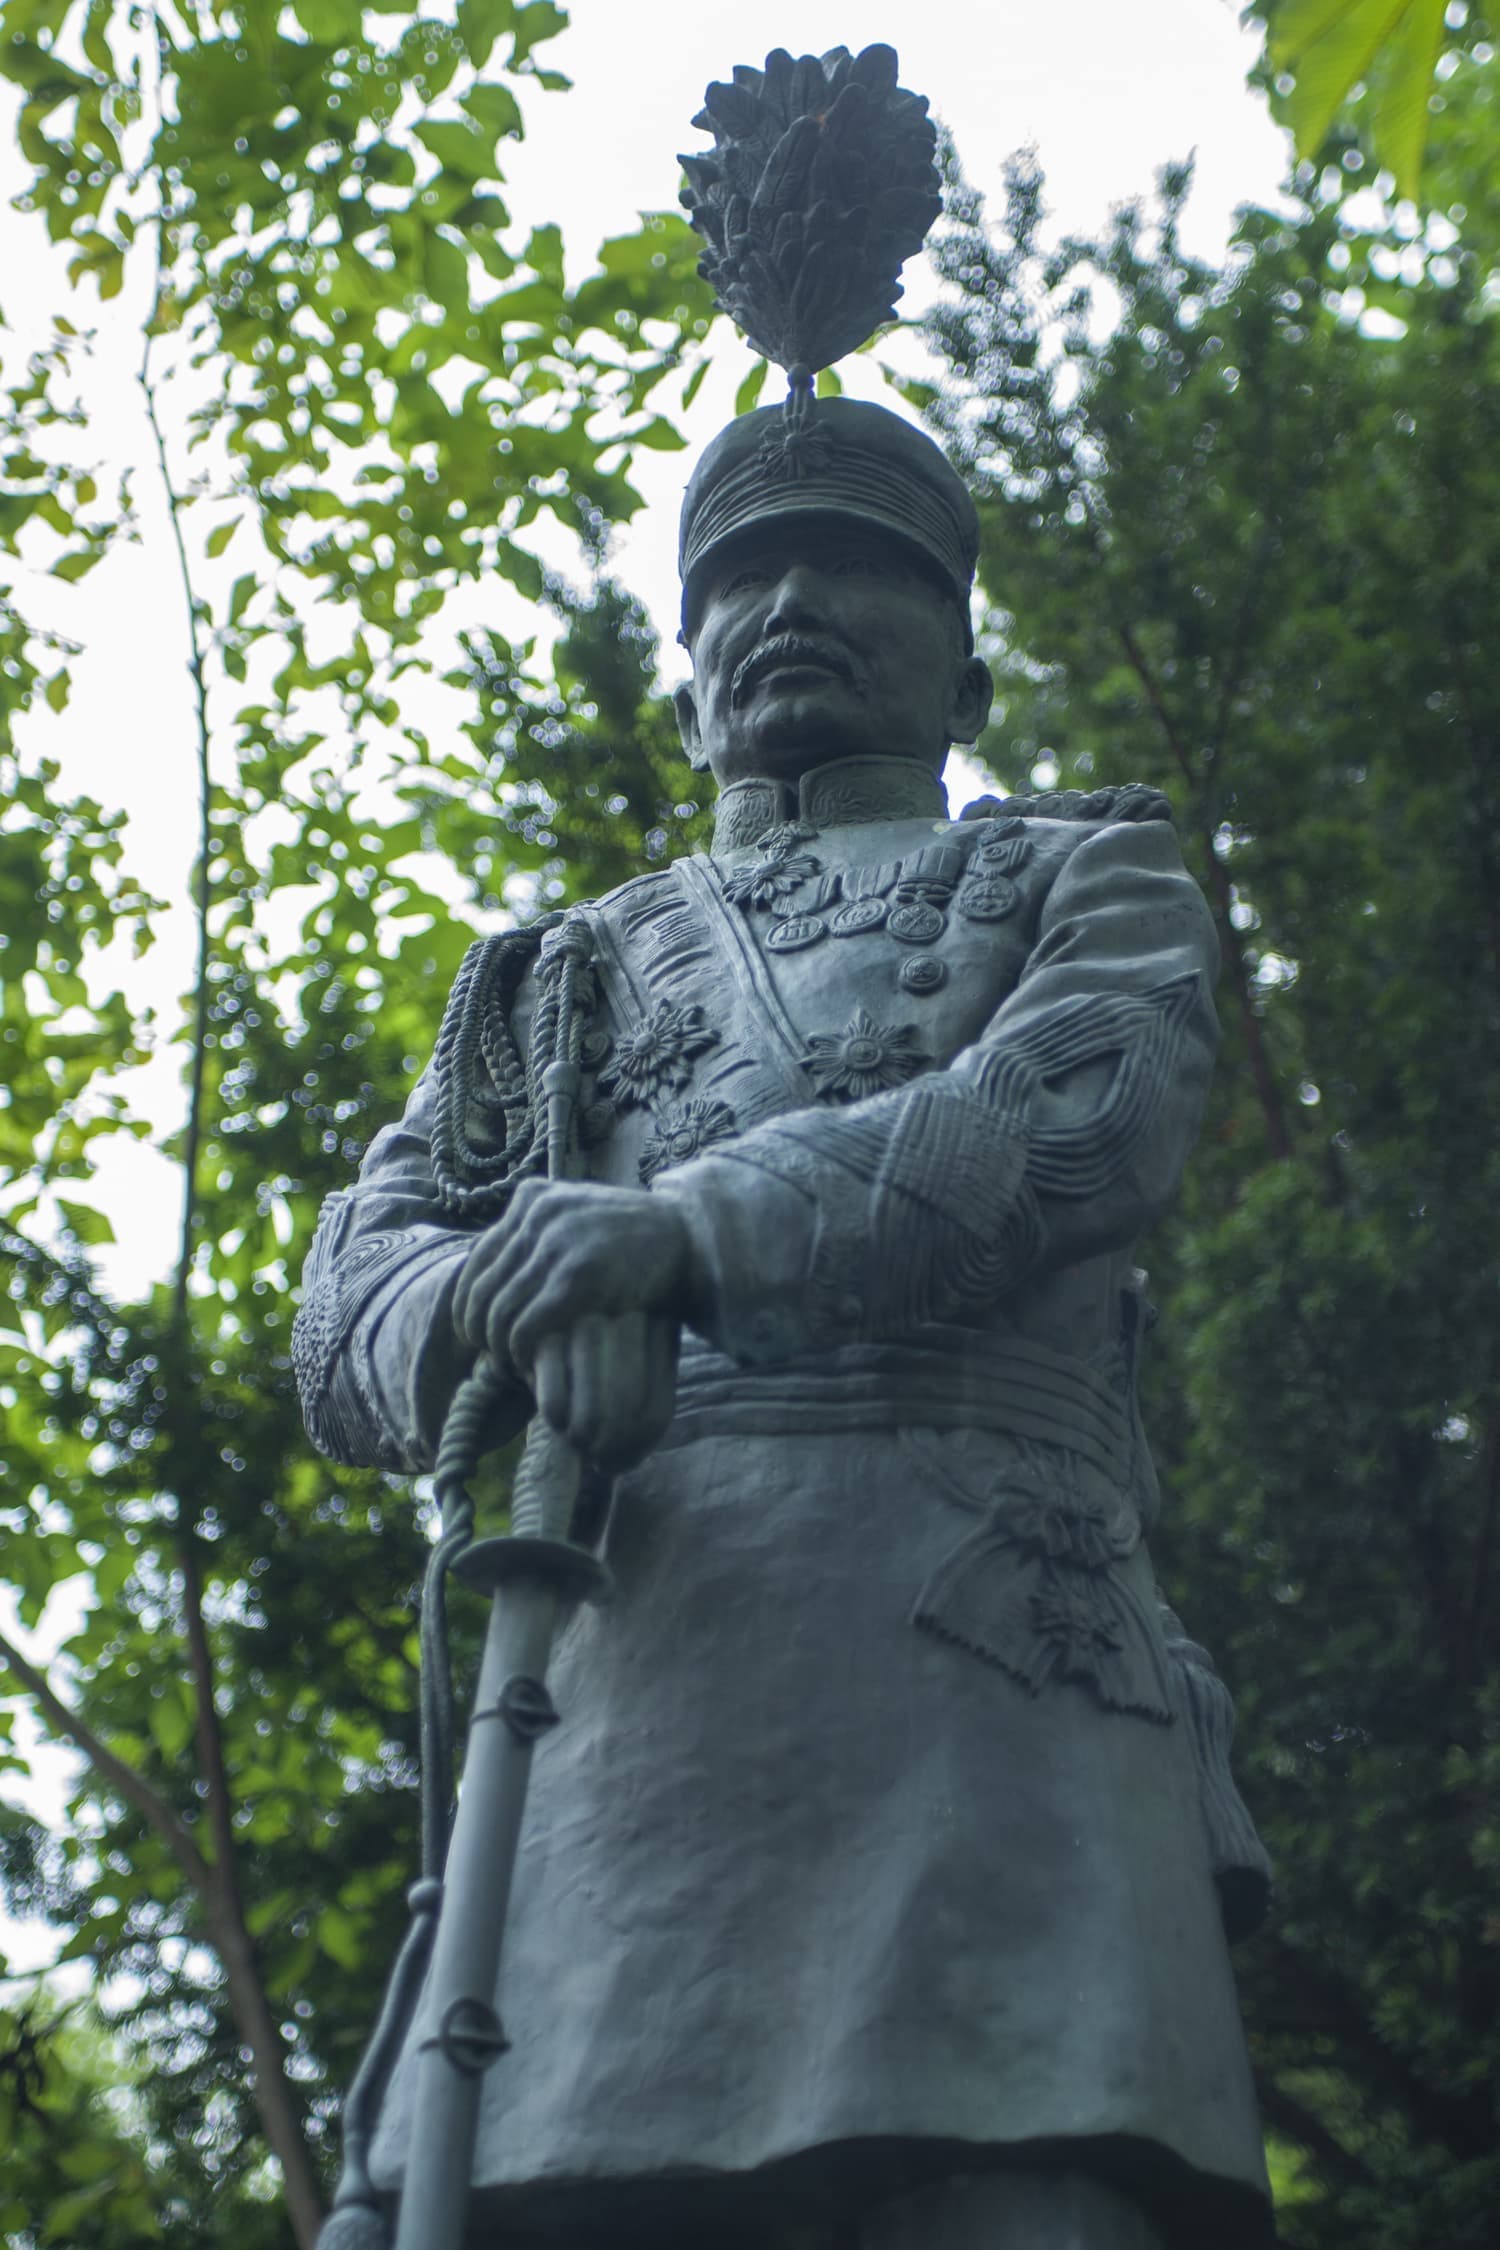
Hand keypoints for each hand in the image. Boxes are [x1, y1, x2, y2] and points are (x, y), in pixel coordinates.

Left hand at [452, 1181, 698, 1465]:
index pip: (476, 1260)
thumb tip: (489, 1276)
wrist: (692, 1239)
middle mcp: (539, 1213)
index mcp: (534, 1197)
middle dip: (480, 1332)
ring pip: (498, 1312)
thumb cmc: (635, 1242)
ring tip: (516, 1365)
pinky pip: (526, 1326)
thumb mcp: (579, 1220)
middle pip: (481, 1288)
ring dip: (501, 1348)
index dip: (468, 1304)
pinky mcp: (578, 1277)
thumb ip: (539, 1235)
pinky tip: (534, 1366)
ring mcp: (558, 1242)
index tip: (478, 1334)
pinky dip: (521, 1353)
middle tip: (495, 1357)